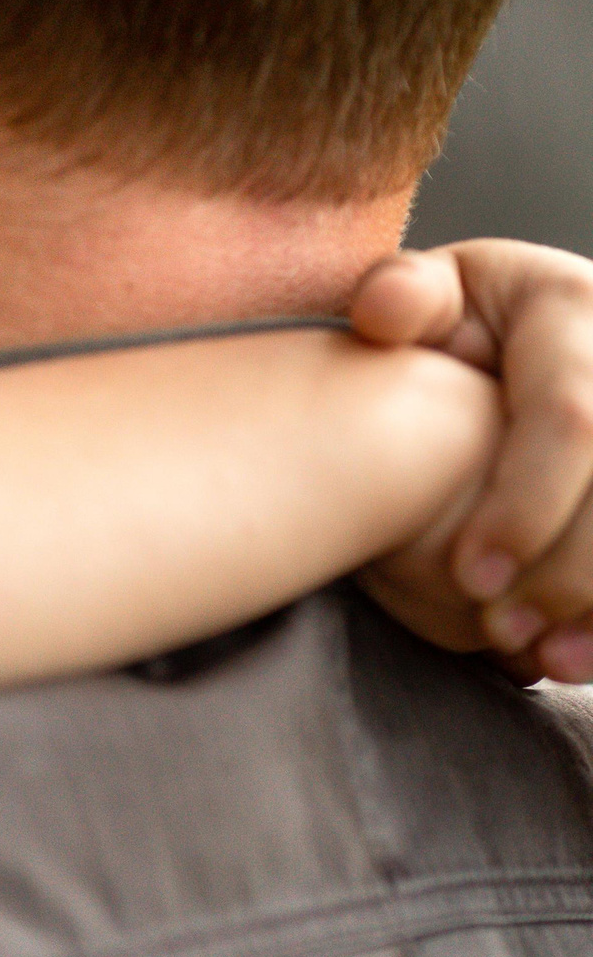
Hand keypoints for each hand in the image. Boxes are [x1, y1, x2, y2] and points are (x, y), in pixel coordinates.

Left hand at [352, 240, 592, 681]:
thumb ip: (403, 299)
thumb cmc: (448, 322)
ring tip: (545, 662)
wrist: (504, 338)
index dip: (526, 504)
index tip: (467, 577)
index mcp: (572, 305)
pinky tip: (576, 659)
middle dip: (567, 569)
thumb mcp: (427, 295)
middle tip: (500, 632)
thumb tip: (384, 311)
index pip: (569, 417)